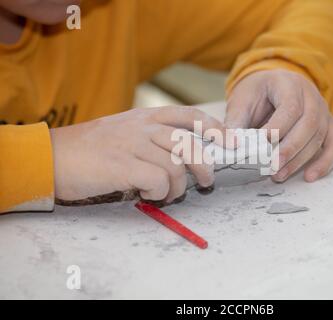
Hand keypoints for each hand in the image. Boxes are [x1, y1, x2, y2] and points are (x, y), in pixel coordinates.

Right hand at [50, 107, 231, 203]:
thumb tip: (183, 159)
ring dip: (178, 187)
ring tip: (166, 195)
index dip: (215, 128)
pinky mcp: (122, 166)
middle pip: (190, 143)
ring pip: (177, 165)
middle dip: (205, 166)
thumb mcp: (125, 131)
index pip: (190, 115)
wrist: (52, 156)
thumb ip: (153, 138)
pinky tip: (148, 196)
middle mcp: (143, 127)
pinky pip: (158, 181)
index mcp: (146, 116)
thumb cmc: (91, 149)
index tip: (229, 142)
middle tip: (206, 181)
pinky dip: (159, 193)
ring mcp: (133, 145)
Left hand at [225, 69, 332, 182]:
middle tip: (273, 166)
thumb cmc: (256, 94)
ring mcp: (323, 111)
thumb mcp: (242, 101)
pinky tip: (309, 176)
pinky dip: (325, 162)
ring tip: (279, 175)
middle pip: (309, 123)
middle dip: (290, 148)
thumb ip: (235, 122)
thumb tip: (231, 145)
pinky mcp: (328, 126)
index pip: (291, 106)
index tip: (263, 142)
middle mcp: (311, 96)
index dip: (279, 126)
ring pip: (320, 137)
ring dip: (300, 159)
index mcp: (289, 84)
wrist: (271, 87)